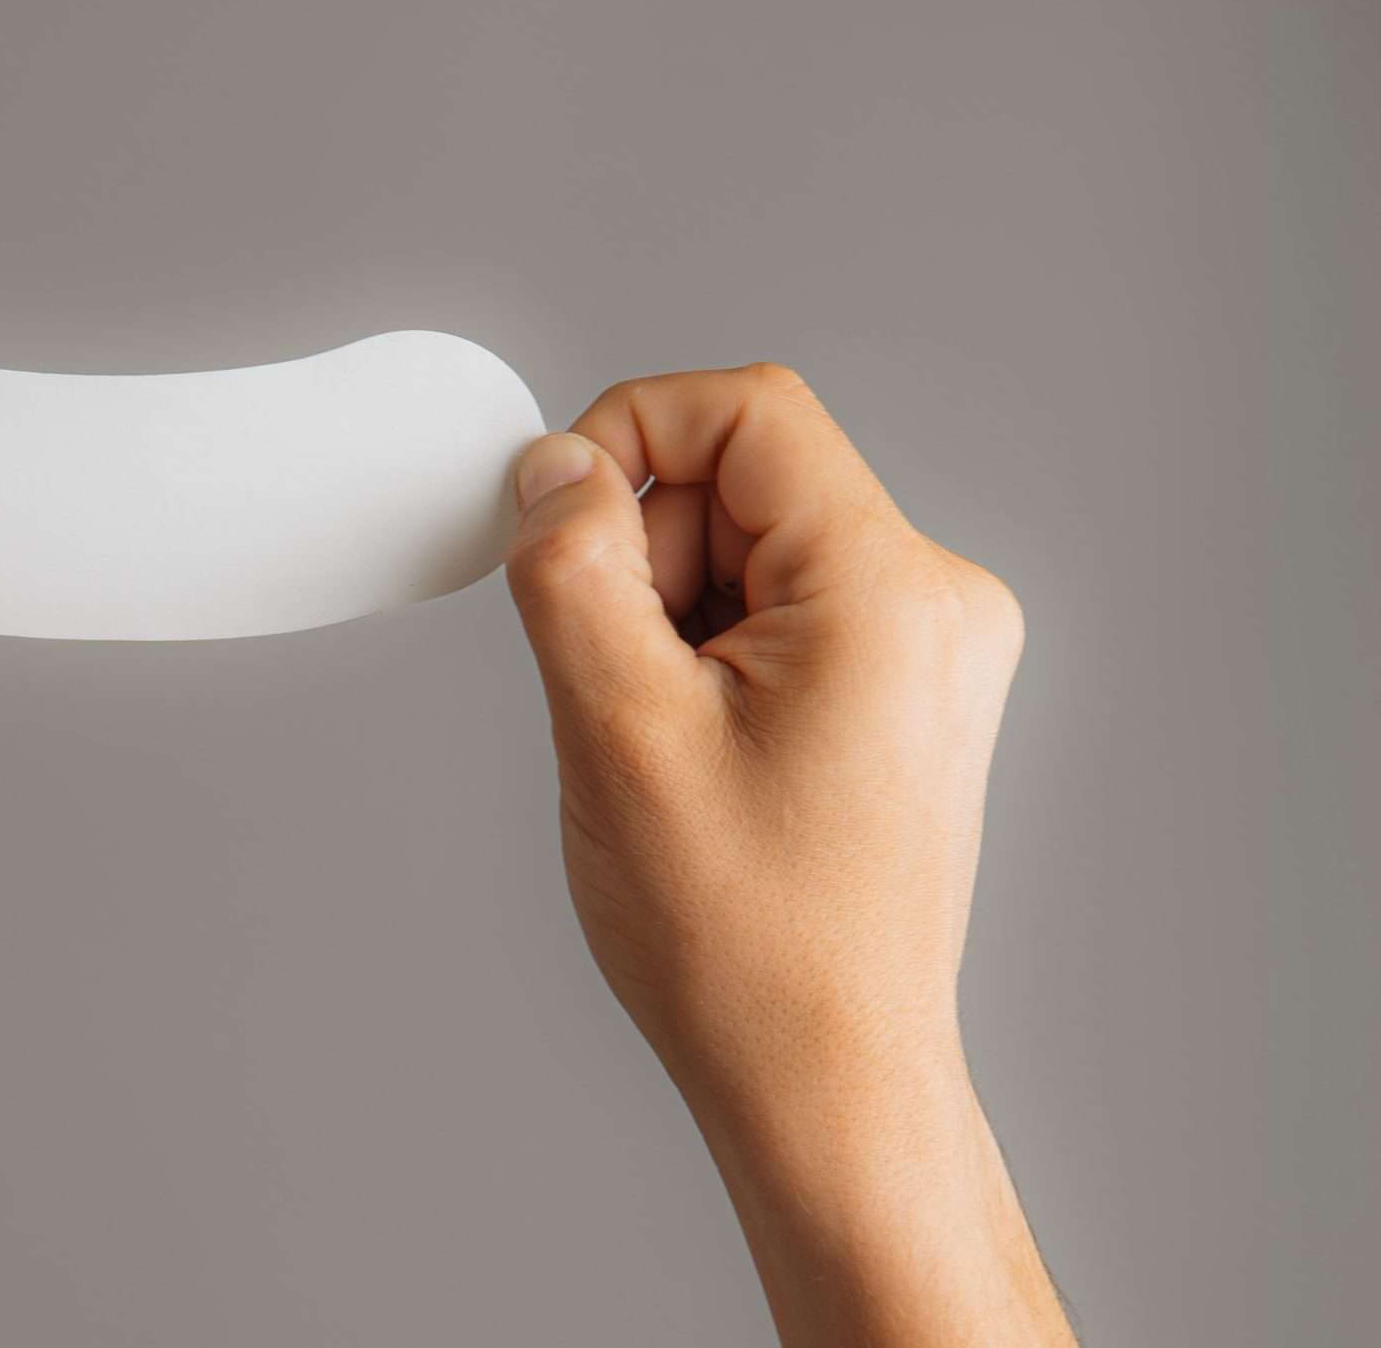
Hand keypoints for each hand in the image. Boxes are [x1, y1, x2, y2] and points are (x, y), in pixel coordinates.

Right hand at [505, 365, 1070, 1344]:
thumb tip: (552, 467)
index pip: (747, 410)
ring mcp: (932, 651)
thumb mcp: (615, 730)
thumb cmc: (741, 941)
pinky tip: (697, 760)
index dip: (625, 434)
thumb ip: (572, 568)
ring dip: (670, 619)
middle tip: (613, 688)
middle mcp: (938, 602)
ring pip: (751, 552)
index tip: (553, 526)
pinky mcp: (906, 694)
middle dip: (644, 559)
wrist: (826, 1079)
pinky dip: (707, 660)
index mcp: (888, 592)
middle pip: (743, 483)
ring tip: (661, 746)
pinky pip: (778, 614)